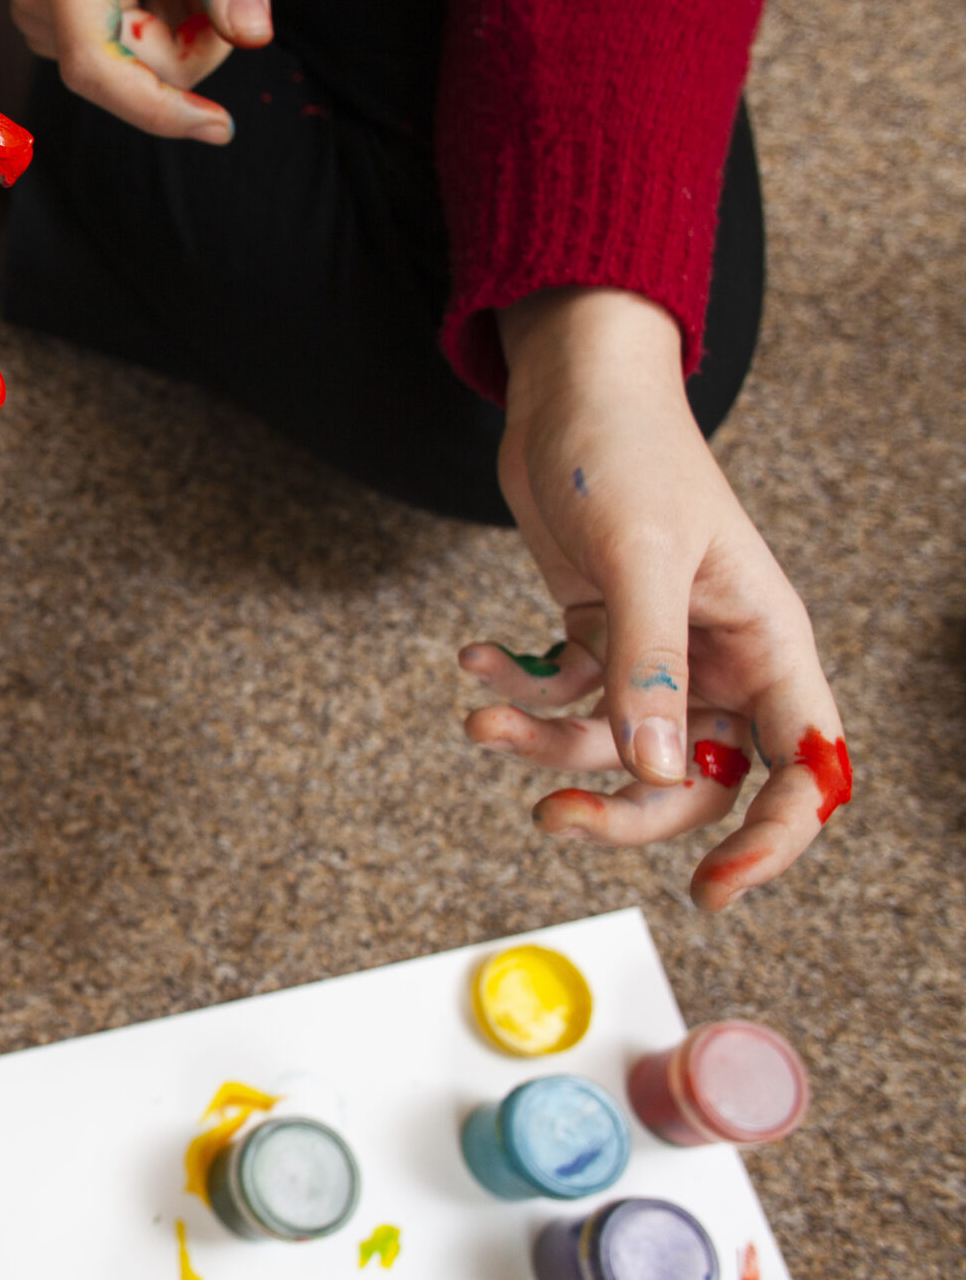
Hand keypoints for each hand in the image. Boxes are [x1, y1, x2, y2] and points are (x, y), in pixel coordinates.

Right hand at [0, 0, 264, 140]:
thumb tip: (254, 35)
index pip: (96, 63)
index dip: (157, 107)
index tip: (219, 125)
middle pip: (130, 69)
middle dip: (192, 39)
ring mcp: (37, 15)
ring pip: (131, 65)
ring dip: (175, 24)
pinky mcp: (50, 25)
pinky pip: (121, 53)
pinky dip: (157, 21)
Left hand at [458, 290, 850, 908]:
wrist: (566, 389)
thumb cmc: (626, 452)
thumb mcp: (640, 557)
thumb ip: (647, 665)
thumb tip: (661, 771)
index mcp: (767, 641)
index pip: (803, 765)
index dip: (774, 839)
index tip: (715, 890)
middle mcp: (719, 658)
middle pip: (695, 780)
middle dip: (622, 809)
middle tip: (548, 816)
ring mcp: (656, 652)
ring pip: (616, 748)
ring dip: (546, 746)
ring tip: (482, 718)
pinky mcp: (596, 635)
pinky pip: (565, 700)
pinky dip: (518, 692)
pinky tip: (477, 658)